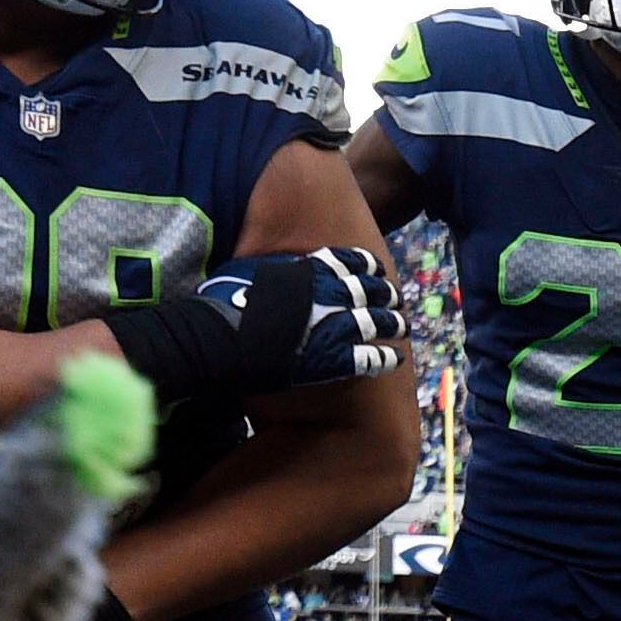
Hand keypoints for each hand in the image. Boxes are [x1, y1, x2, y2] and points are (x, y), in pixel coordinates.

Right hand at [110, 248, 404, 399]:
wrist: (219, 338)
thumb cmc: (222, 303)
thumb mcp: (246, 269)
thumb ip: (269, 267)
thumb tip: (264, 263)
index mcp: (307, 271)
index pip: (347, 262)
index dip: (365, 266)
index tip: (376, 269)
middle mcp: (327, 295)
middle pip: (368, 291)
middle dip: (385, 294)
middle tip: (395, 298)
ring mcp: (333, 326)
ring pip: (376, 322)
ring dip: (392, 324)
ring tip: (402, 327)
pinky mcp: (333, 358)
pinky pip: (370, 357)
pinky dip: (385, 357)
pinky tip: (394, 358)